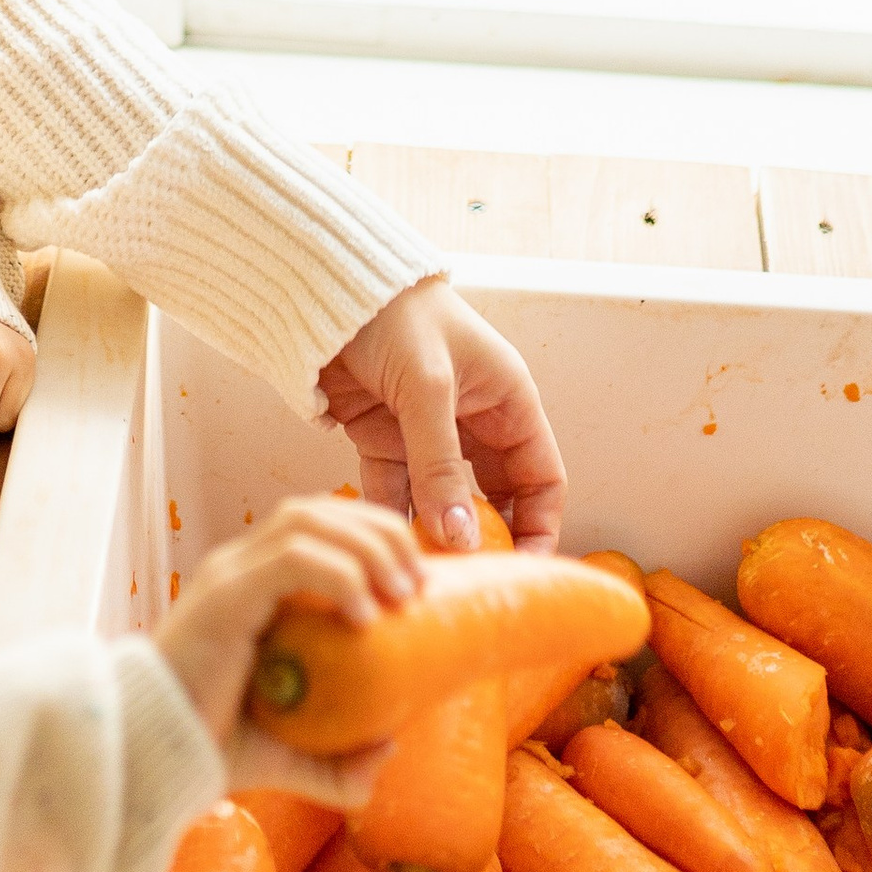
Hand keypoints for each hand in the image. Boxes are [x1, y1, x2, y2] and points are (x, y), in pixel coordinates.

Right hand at [155, 491, 424, 744]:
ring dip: (367, 545)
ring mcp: (228, 576)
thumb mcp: (288, 758)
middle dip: (382, 532)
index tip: (418, 580)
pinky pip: (290, 560)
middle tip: (419, 584)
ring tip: (402, 591)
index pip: (319, 524)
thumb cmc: (209, 748)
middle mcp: (238, 567)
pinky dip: (338, 575)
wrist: (152, 761)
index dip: (375, 535)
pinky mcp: (223, 598)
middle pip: (321, 510)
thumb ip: (335, 765)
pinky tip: (365, 615)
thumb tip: (386, 751)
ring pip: (307, 519)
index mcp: (254, 584)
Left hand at [318, 280, 567, 554]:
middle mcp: (474, 423)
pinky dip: (391, 518)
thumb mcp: (427, 388)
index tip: (526, 574)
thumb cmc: (396, 316)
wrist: (329, 286)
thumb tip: (461, 539)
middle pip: (495, 500)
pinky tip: (387, 549)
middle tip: (472, 585)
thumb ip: (441, 465)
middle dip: (485, 542)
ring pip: (442, 502)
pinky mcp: (382, 440)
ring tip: (426, 577)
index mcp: (508, 403)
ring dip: (435, 537)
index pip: (541, 479)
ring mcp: (427, 435)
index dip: (541, 527)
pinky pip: (394, 492)